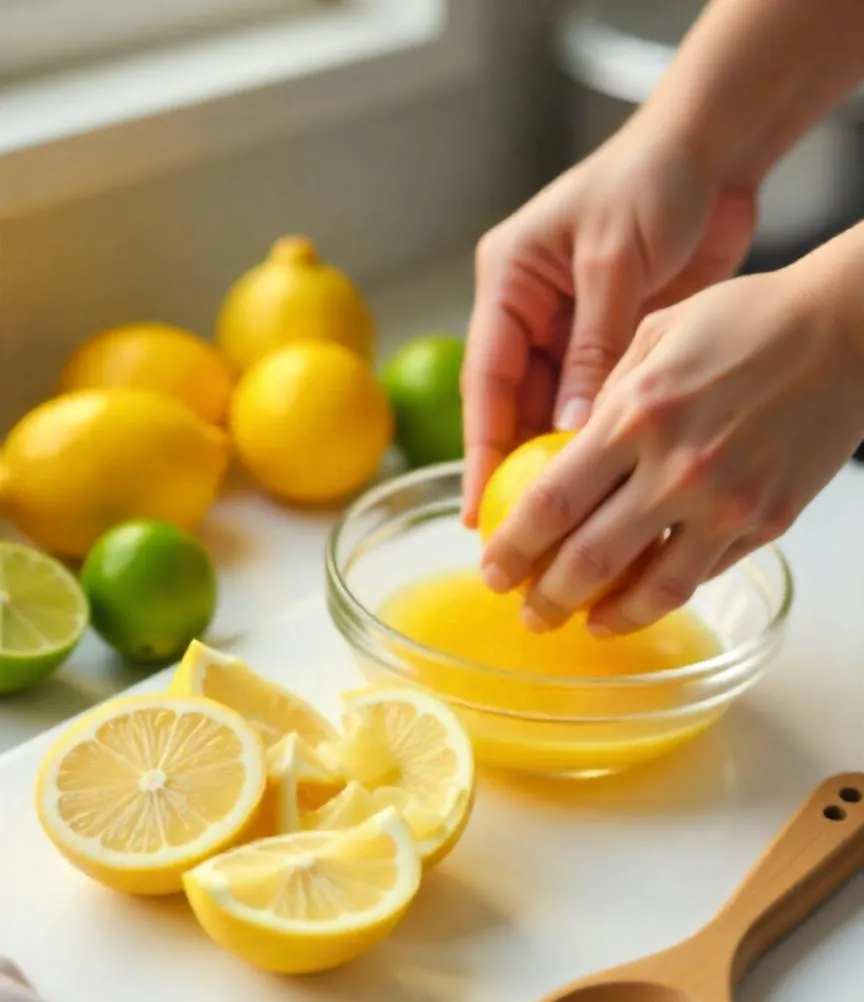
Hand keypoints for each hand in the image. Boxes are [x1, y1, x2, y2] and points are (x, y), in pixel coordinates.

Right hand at [460, 118, 755, 524]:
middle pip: (515, 405)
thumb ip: (592, 347)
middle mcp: (532, 311)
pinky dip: (599, 438)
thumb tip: (570, 431)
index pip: (485, 379)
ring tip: (565, 520)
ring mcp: (572, 329)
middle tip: (524, 532)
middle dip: (518, 467)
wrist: (712, 151)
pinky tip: (607, 479)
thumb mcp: (614, 262)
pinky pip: (597, 401)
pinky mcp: (611, 339)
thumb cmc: (652, 180)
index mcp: (510, 281)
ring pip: (555, 410)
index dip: (481, 449)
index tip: (480, 509)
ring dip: (560, 459)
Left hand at [480, 258, 863, 635]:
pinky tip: (641, 600)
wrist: (845, 331)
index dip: (513, 547)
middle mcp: (677, 468)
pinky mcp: (768, 522)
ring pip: (652, 588)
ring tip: (582, 626)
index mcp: (636, 415)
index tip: (492, 570)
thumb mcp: (656, 336)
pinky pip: (703, 573)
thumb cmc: (746, 321)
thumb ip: (606, 398)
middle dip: (546, 598)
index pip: (552, 501)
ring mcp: (727, 503)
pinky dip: (664, 594)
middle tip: (527, 613)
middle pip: (589, 559)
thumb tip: (561, 450)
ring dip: (606, 617)